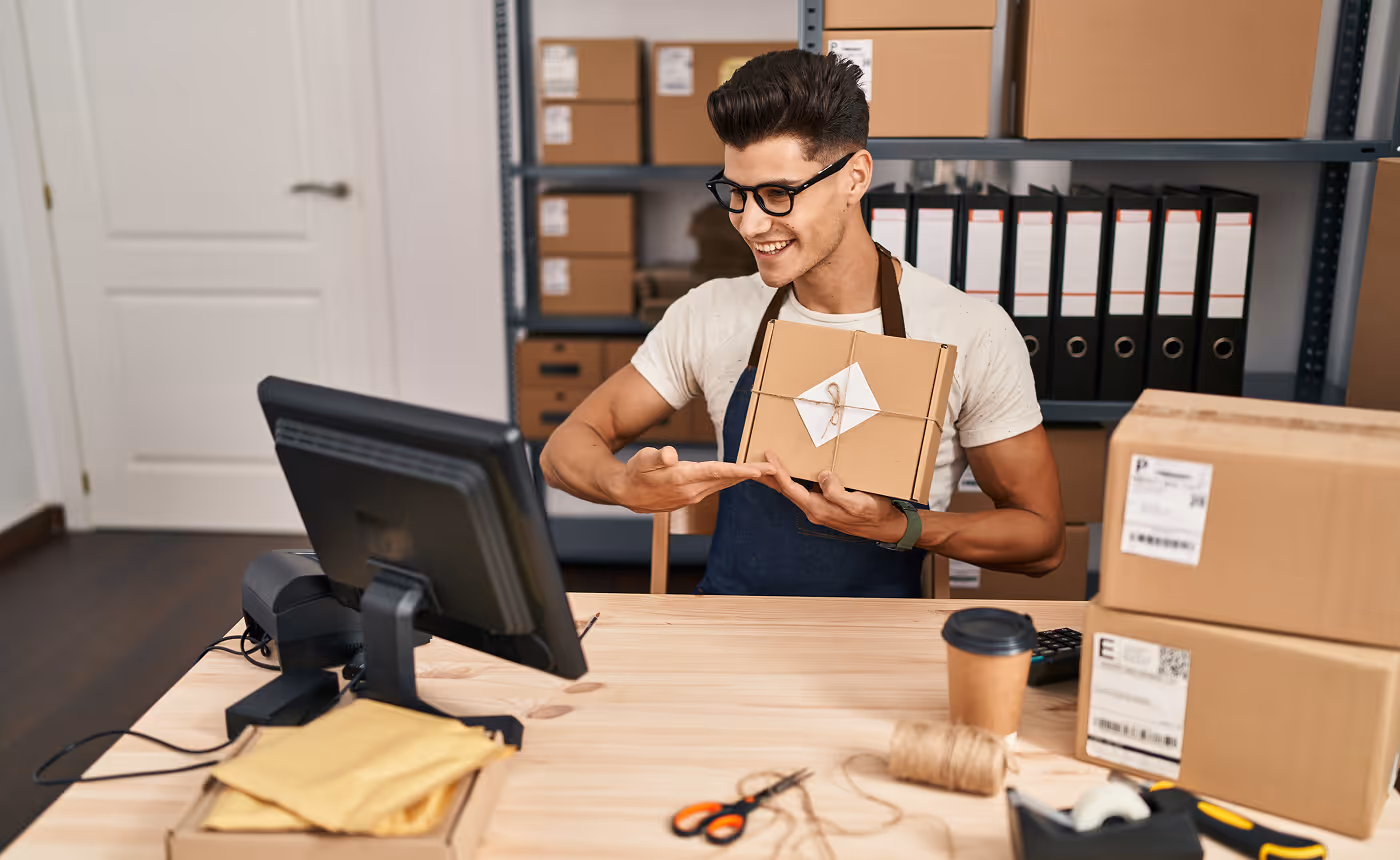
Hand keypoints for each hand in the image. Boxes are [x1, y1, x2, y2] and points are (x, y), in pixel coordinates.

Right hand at [607, 446, 775, 513]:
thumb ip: (657, 456)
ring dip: (744, 477)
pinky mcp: (692, 497)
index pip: (716, 472)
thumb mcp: (642, 459)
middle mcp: (692, 490)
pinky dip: (731, 480)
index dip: (739, 470)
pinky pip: (717, 487)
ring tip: (765, 471)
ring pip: (724, 484)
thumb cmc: (635, 471)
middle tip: (776, 468)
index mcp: (683, 479)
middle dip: (752, 474)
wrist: (626, 493)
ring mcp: (693, 496)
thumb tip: (670, 455)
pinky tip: (741, 475)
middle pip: (727, 479)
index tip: (759, 470)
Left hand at [757, 451, 908, 542]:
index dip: (778, 471)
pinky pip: (807, 491)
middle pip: (787, 491)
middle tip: (759, 459)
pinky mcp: (827, 506)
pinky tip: (797, 473)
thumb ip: (837, 492)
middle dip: (773, 475)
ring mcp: (820, 509)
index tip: (769, 455)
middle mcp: (815, 510)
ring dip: (783, 478)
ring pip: (795, 491)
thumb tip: (823, 476)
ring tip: (772, 464)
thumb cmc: (874, 514)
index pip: (791, 488)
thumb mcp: (857, 503)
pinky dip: (797, 481)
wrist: (886, 526)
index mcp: (818, 509)